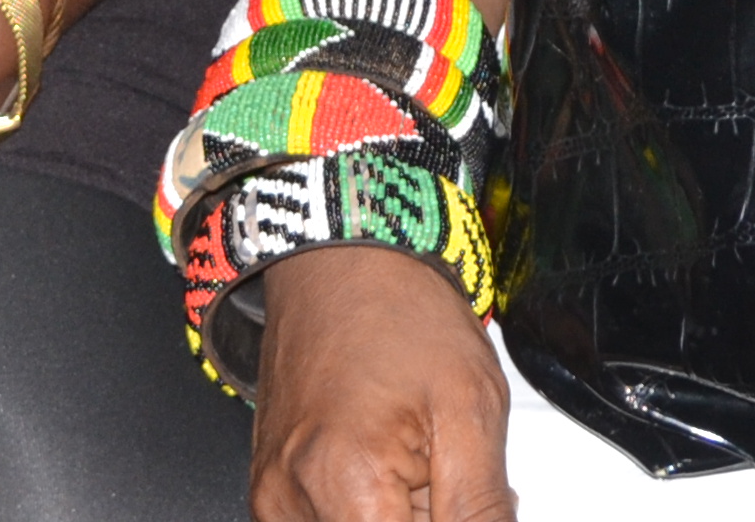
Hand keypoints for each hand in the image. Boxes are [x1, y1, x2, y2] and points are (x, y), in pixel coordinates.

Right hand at [249, 246, 515, 521]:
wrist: (339, 257)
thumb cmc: (399, 311)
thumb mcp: (472, 411)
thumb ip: (483, 512)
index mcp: (346, 484)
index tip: (460, 495)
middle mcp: (292, 503)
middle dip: (428, 517)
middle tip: (444, 476)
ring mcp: (275, 503)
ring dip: (400, 518)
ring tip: (420, 470)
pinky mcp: (271, 496)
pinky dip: (371, 515)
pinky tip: (392, 476)